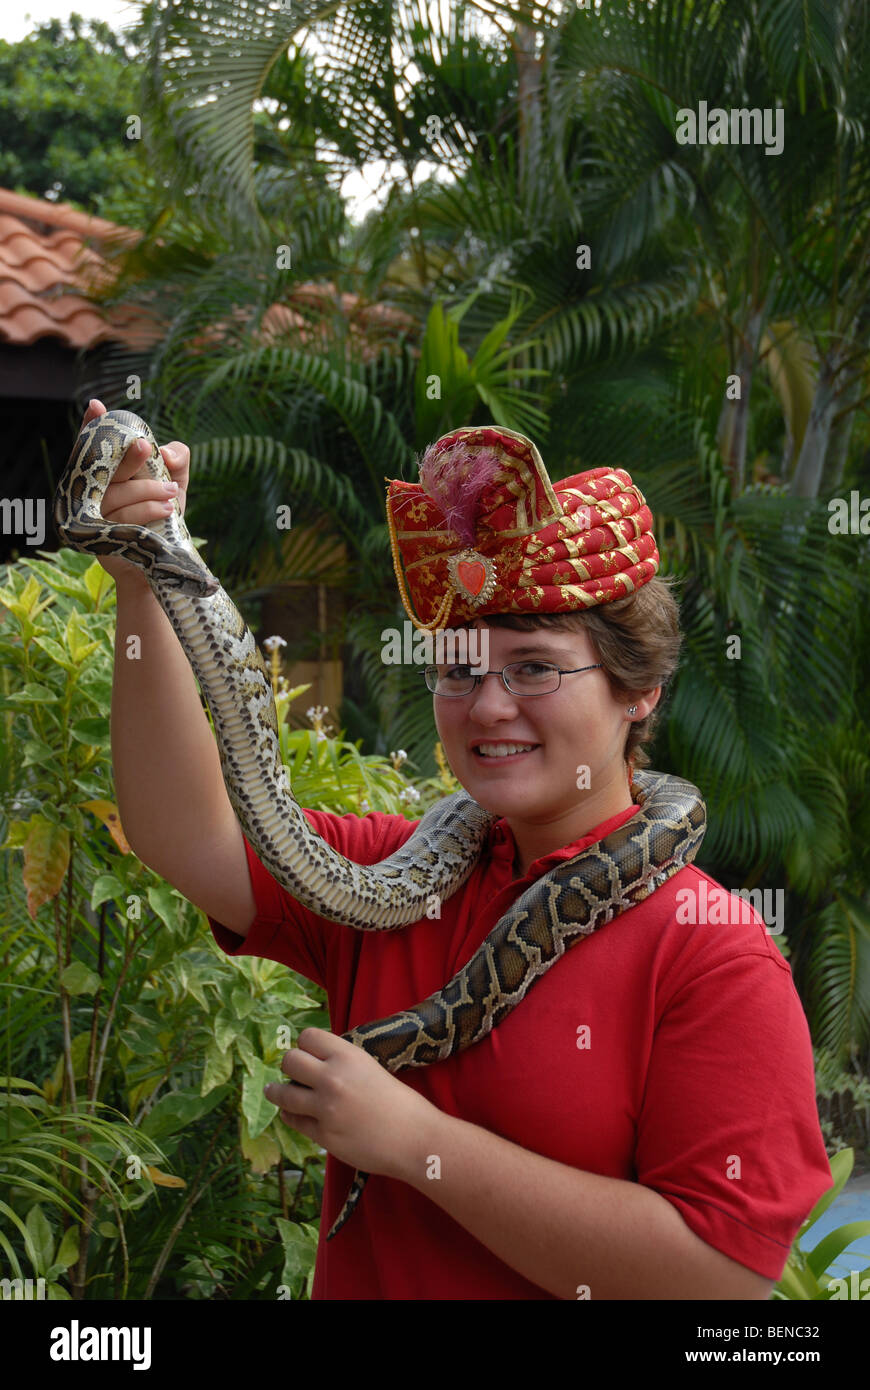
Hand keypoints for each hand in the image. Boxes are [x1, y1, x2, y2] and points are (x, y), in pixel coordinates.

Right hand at [78, 400, 190, 581]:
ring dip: (148, 490)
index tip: (97, 406)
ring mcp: (94, 515)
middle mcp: (95, 492)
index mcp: (109, 473)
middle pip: (105, 469)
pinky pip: (123, 518)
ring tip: (172, 493)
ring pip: (117, 494)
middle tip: (147, 446)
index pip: (93, 446)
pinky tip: (167, 510)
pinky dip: (147, 510)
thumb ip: (178, 459)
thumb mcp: (177, 483)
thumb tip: (167, 452)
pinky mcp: (101, 538)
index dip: (91, 426)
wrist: (162, 563)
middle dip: (128, 457)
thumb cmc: (165, 518)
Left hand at [264, 1029, 439, 1181]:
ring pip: (283, 1092)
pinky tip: (294, 1112)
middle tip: (296, 1073)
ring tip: (276, 1090)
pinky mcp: (322, 1135)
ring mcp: (325, 1108)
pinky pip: (292, 1119)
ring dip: (279, 1091)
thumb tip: (315, 1061)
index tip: (308, 1052)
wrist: (414, 1138)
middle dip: (291, 1066)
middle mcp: (332, 1078)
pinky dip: (291, 1114)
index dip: (306, 1044)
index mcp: (348, 1056)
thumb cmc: (400, 1102)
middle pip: (290, 1060)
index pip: (307, 1036)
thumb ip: (343, 1063)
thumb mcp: (371, 1068)